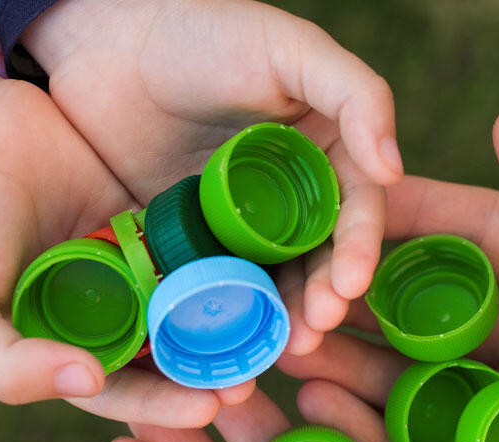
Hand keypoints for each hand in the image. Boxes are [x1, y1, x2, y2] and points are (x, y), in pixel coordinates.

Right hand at [0, 39, 248, 426]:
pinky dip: (233, 261)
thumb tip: (85, 383)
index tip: (208, 409)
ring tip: (276, 332)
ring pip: (195, 304)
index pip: (125, 392)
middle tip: (257, 377)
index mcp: (67, 352)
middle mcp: (111, 319)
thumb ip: (5, 363)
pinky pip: (203, 246)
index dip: (165, 405)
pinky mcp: (161, 221)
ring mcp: (140, 270)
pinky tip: (271, 267)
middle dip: (212, 371)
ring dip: (233, 321)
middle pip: (172, 355)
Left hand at [21, 0, 402, 354]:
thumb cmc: (202, 33)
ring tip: (279, 350)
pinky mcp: (192, 248)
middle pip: (318, 260)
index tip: (349, 286)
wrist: (103, 45)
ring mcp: (240, 229)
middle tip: (313, 332)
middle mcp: (292, 199)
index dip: (357, 251)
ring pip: (272, 284)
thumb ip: (355, 94)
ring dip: (281, 320)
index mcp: (328, 154)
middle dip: (321, 300)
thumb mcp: (288, 49)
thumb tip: (394, 168)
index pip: (356, 212)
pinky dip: (224, 318)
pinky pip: (215, 290)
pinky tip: (226, 343)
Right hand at [276, 108, 498, 441]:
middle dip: (363, 294)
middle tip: (298, 291)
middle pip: (429, 307)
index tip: (338, 209)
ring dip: (352, 361)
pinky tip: (320, 411)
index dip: (408, 218)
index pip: (476, 233)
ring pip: (412, 379)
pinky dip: (368, 432)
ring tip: (291, 348)